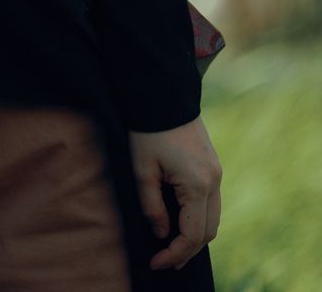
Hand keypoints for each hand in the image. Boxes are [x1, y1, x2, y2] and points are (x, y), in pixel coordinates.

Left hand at [129, 117, 221, 270]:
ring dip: (195, 236)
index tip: (156, 262)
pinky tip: (181, 223)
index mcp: (198, 185)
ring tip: (173, 249)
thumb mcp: (142, 169)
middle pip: (207, 231)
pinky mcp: (213, 168)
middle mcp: (214, 183)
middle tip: (165, 262)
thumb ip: (151, 205)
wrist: (163, 97)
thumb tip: (160, 233)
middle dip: (187, 251)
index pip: (192, 235)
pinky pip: (211, 203)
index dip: (175, 254)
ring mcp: (217, 175)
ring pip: (212, 219)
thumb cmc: (147, 131)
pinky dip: (199, 219)